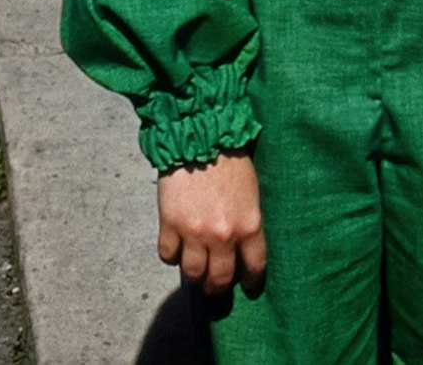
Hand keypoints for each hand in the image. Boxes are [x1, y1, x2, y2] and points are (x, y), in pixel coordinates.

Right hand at [157, 152, 265, 295]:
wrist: (199, 135)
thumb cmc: (230, 156)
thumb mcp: (250, 190)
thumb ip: (247, 219)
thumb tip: (242, 242)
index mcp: (249, 225)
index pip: (254, 267)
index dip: (250, 280)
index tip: (247, 284)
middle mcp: (223, 236)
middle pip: (219, 279)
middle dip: (217, 286)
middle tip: (213, 284)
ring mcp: (195, 233)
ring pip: (192, 274)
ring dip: (194, 275)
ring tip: (194, 270)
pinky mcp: (170, 225)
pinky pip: (168, 256)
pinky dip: (171, 254)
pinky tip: (175, 246)